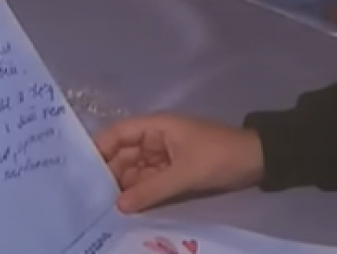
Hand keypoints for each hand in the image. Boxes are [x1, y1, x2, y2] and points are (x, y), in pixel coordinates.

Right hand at [94, 113, 263, 213]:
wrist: (256, 161)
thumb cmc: (219, 156)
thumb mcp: (185, 173)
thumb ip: (151, 189)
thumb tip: (118, 206)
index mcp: (156, 127)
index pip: (117, 134)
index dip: (98, 150)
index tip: (80, 173)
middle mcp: (155, 139)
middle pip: (122, 155)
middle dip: (108, 174)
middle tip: (88, 199)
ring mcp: (164, 155)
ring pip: (134, 171)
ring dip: (123, 187)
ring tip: (102, 208)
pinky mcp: (173, 171)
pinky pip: (149, 181)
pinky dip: (139, 193)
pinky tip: (126, 209)